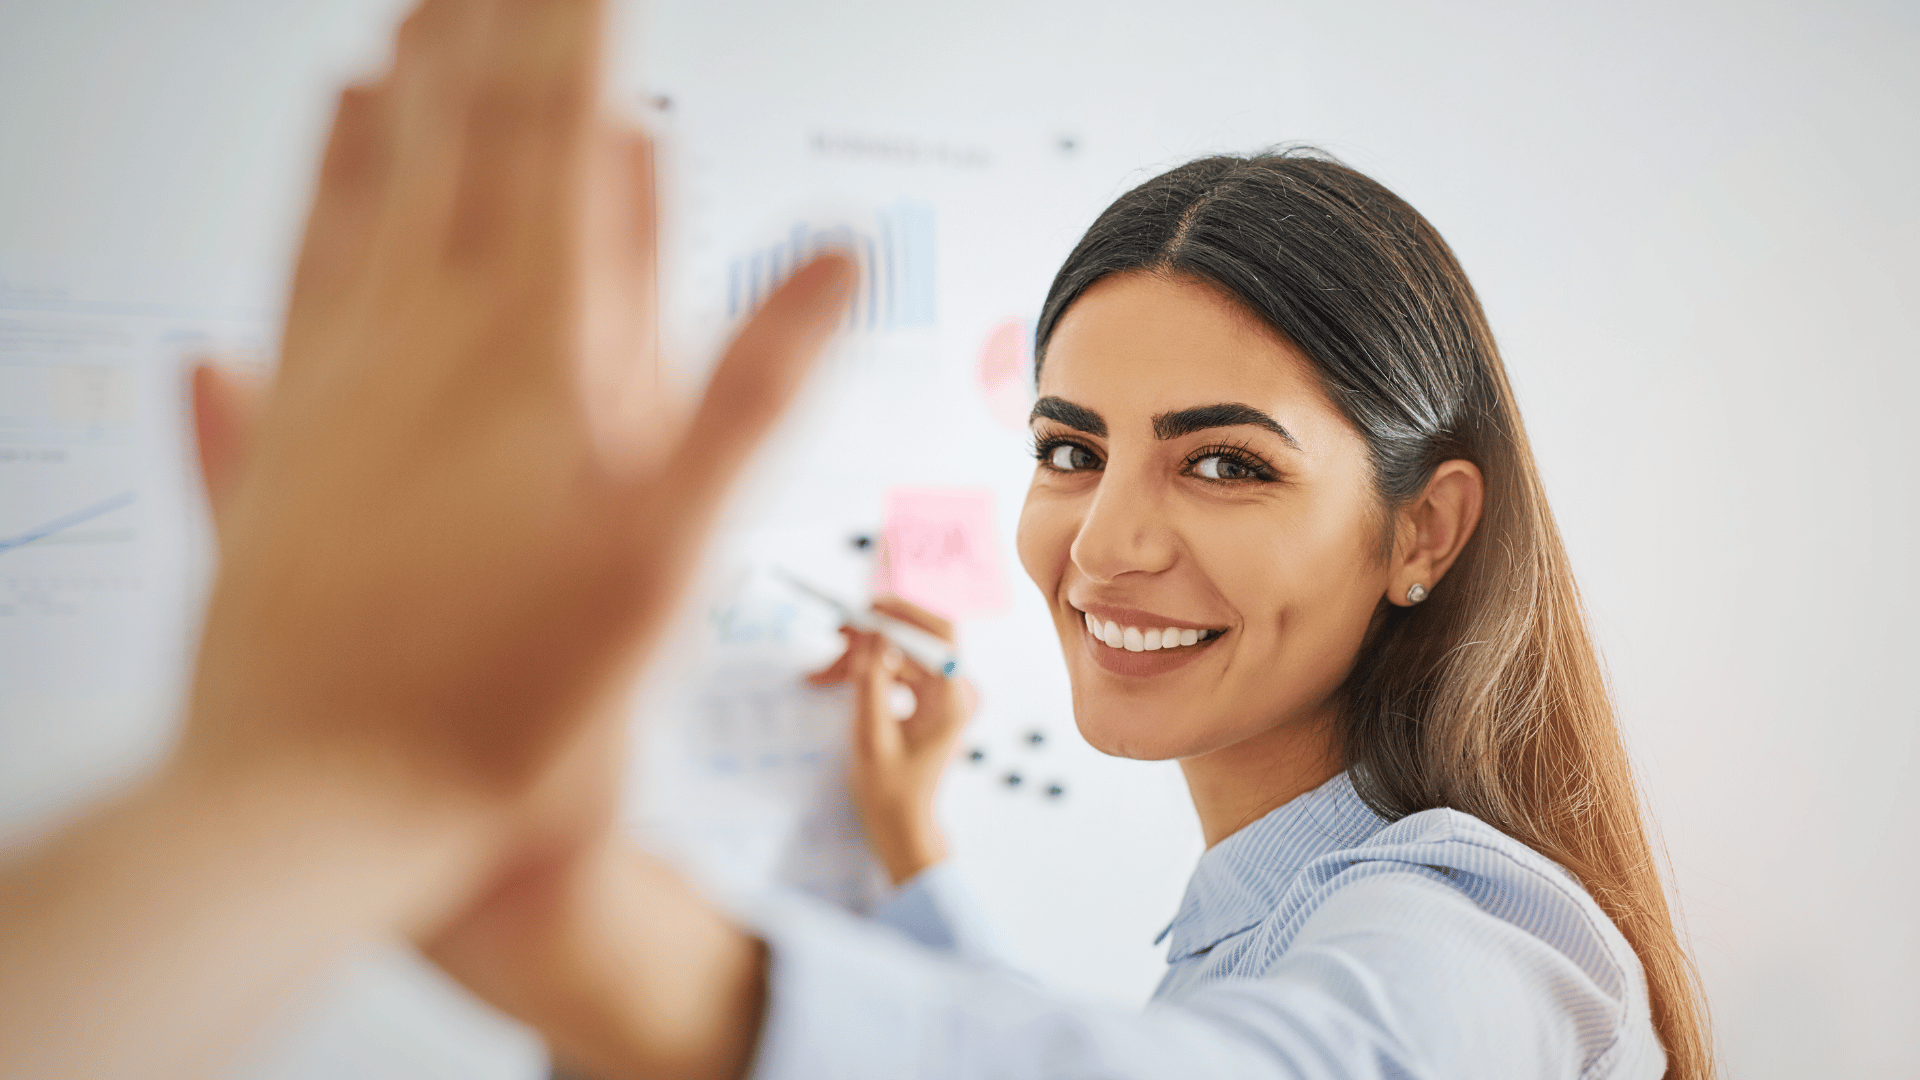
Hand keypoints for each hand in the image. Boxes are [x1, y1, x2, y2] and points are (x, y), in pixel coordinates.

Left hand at [177, 0, 855, 911]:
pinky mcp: (281, 423)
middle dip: (501, 27)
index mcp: (524, 356)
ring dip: (415, 72)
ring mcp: (338, 371)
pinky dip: (327, 171)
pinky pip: (304, 254)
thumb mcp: (667, 559)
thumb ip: (752, 394)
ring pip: (377, 172)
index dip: (580, 32)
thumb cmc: (499, 707)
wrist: (312, 807)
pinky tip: (336, 127)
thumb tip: (834, 262)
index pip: (558, 141)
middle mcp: (419, 337)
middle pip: (463, 131)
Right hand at [809, 597, 977, 884]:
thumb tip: (872, 634)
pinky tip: (832, 680)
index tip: (866, 610)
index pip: (940, 634)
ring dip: (860, 659)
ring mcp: (941, 695)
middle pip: (915, 639)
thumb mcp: (871, 735)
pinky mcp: (926, 701)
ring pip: (898, 654)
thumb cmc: (889, 791)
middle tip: (833, 635)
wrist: (901, 826)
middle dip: (872, 636)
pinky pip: (896, 671)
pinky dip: (866, 673)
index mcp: (952, 699)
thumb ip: (872, 681)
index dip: (905, 612)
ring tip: (819, 674)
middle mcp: (954, 690)